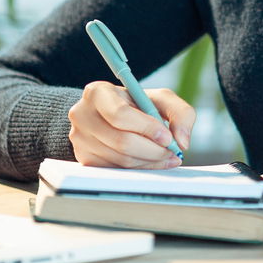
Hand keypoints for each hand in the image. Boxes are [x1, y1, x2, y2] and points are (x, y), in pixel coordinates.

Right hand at [67, 81, 194, 168]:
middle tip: (173, 152)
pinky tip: (150, 162)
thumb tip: (182, 141)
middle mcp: (82, 114)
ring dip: (149, 162)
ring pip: (121, 159)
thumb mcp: (159, 99)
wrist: (109, 116)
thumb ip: (180, 113)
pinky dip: (138, 169)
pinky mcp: (84, 158)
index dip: (147, 129)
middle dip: (153, 150)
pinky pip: (115, 170)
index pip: (120, 115)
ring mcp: (79, 139)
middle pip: (122, 141)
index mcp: (97, 92)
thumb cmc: (136, 105)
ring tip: (166, 157)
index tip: (168, 137)